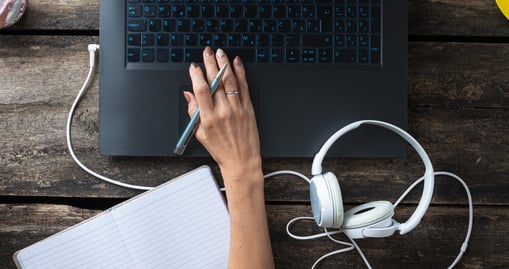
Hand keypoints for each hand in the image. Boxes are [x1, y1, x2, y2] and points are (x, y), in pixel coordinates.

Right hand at [184, 47, 261, 181]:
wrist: (241, 161)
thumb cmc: (222, 150)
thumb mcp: (201, 134)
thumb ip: (194, 113)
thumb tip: (188, 95)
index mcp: (209, 118)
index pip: (201, 90)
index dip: (196, 75)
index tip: (194, 67)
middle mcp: (223, 112)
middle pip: (215, 82)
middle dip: (210, 63)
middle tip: (207, 52)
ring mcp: (237, 109)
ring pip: (230, 81)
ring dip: (224, 64)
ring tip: (220, 53)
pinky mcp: (248, 109)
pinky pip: (244, 87)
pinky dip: (241, 73)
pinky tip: (236, 63)